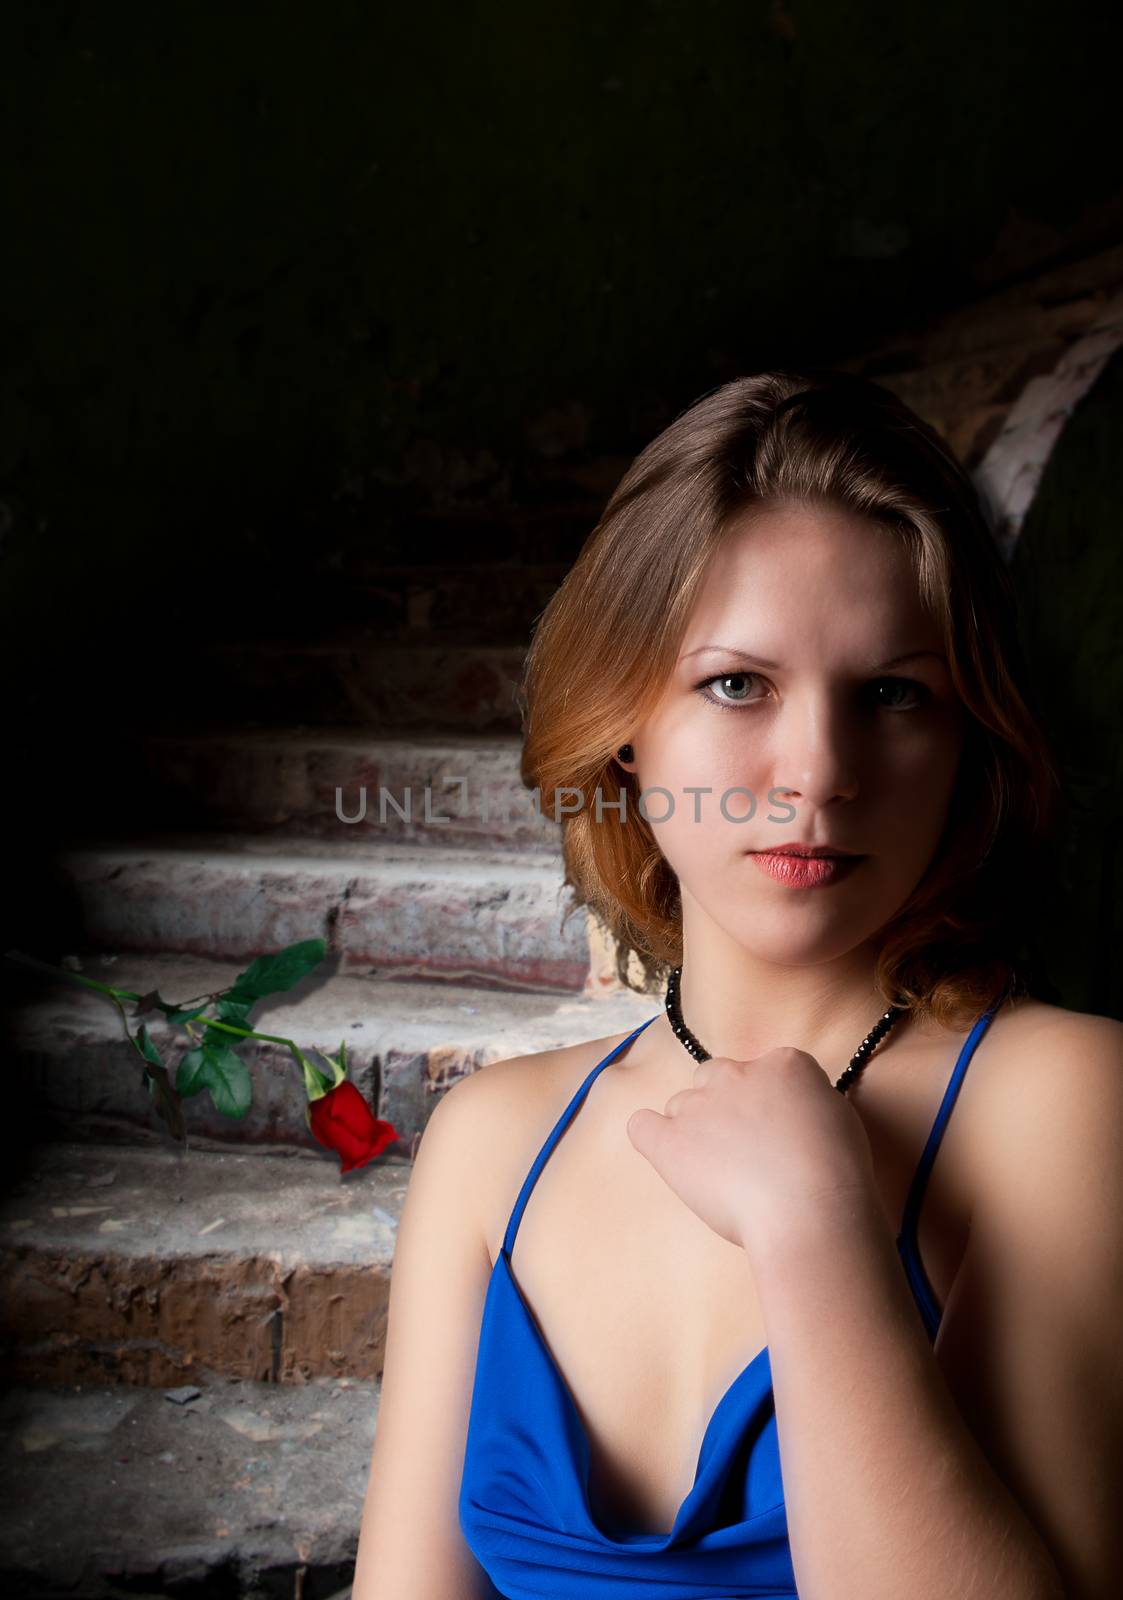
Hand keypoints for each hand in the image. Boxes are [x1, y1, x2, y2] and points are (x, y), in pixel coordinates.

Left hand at [625, 1045, 878, 1258]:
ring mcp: (698, 1105)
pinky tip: (666, 1153)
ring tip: (715, 1169)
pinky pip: (641, 1125)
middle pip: (716, 1077)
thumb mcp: (839, 1119)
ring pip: (681, 1104)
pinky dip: (650, 1136)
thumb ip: (805, 1103)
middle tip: (744, 1148)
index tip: (779, 1131)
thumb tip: (789, 1112)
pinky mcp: (670, 1140)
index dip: (770, 1102)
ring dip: (693, 1127)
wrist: (809, 1211)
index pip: (767, 1070)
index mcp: (783, 1064)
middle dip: (724, 1105)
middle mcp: (736, 1074)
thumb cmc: (836, 1175)